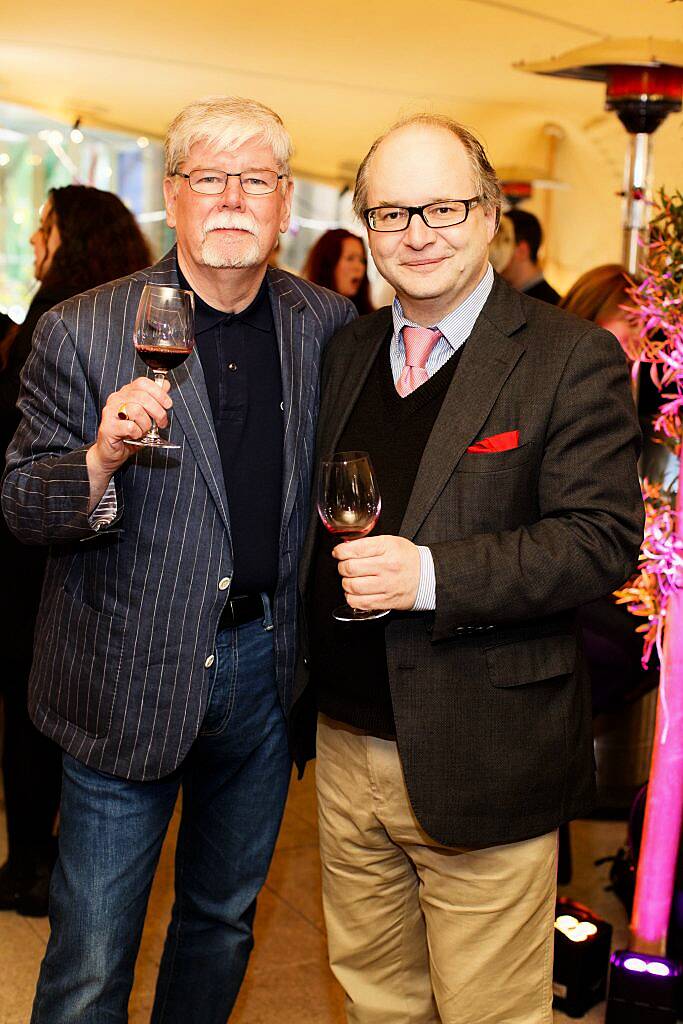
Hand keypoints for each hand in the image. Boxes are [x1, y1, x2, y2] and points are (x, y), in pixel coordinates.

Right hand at [86, 377, 171, 503]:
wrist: (111, 453)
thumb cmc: (129, 434)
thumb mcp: (146, 416)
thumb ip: (154, 400)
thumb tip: (165, 385)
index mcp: (125, 393)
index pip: (143, 383)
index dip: (159, 392)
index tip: (167, 404)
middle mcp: (116, 399)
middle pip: (142, 396)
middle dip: (158, 411)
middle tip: (162, 423)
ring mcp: (110, 412)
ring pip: (136, 410)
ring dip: (146, 424)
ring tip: (144, 431)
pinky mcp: (108, 427)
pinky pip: (129, 426)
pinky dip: (137, 433)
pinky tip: (135, 436)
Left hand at [333, 535, 420, 611]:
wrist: (429, 576)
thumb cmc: (408, 558)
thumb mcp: (391, 542)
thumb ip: (369, 544)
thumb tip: (345, 548)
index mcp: (387, 548)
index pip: (355, 549)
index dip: (340, 551)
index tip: (338, 553)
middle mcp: (387, 566)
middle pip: (350, 568)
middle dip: (342, 567)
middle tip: (345, 566)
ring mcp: (387, 585)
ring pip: (352, 586)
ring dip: (346, 583)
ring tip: (350, 580)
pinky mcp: (387, 601)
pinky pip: (360, 602)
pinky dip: (352, 598)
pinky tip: (354, 593)